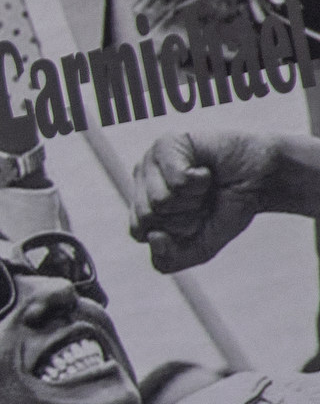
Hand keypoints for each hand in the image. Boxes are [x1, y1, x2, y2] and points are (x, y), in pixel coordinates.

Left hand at [132, 126, 310, 271]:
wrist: (264, 180)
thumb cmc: (228, 208)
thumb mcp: (199, 248)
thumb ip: (169, 260)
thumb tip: (153, 236)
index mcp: (141, 202)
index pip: (139, 232)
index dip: (175, 233)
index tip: (196, 217)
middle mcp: (140, 180)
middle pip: (147, 217)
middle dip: (184, 217)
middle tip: (203, 200)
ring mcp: (150, 160)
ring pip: (160, 200)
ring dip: (194, 199)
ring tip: (205, 186)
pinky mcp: (166, 143)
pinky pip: (177, 181)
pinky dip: (200, 183)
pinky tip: (206, 171)